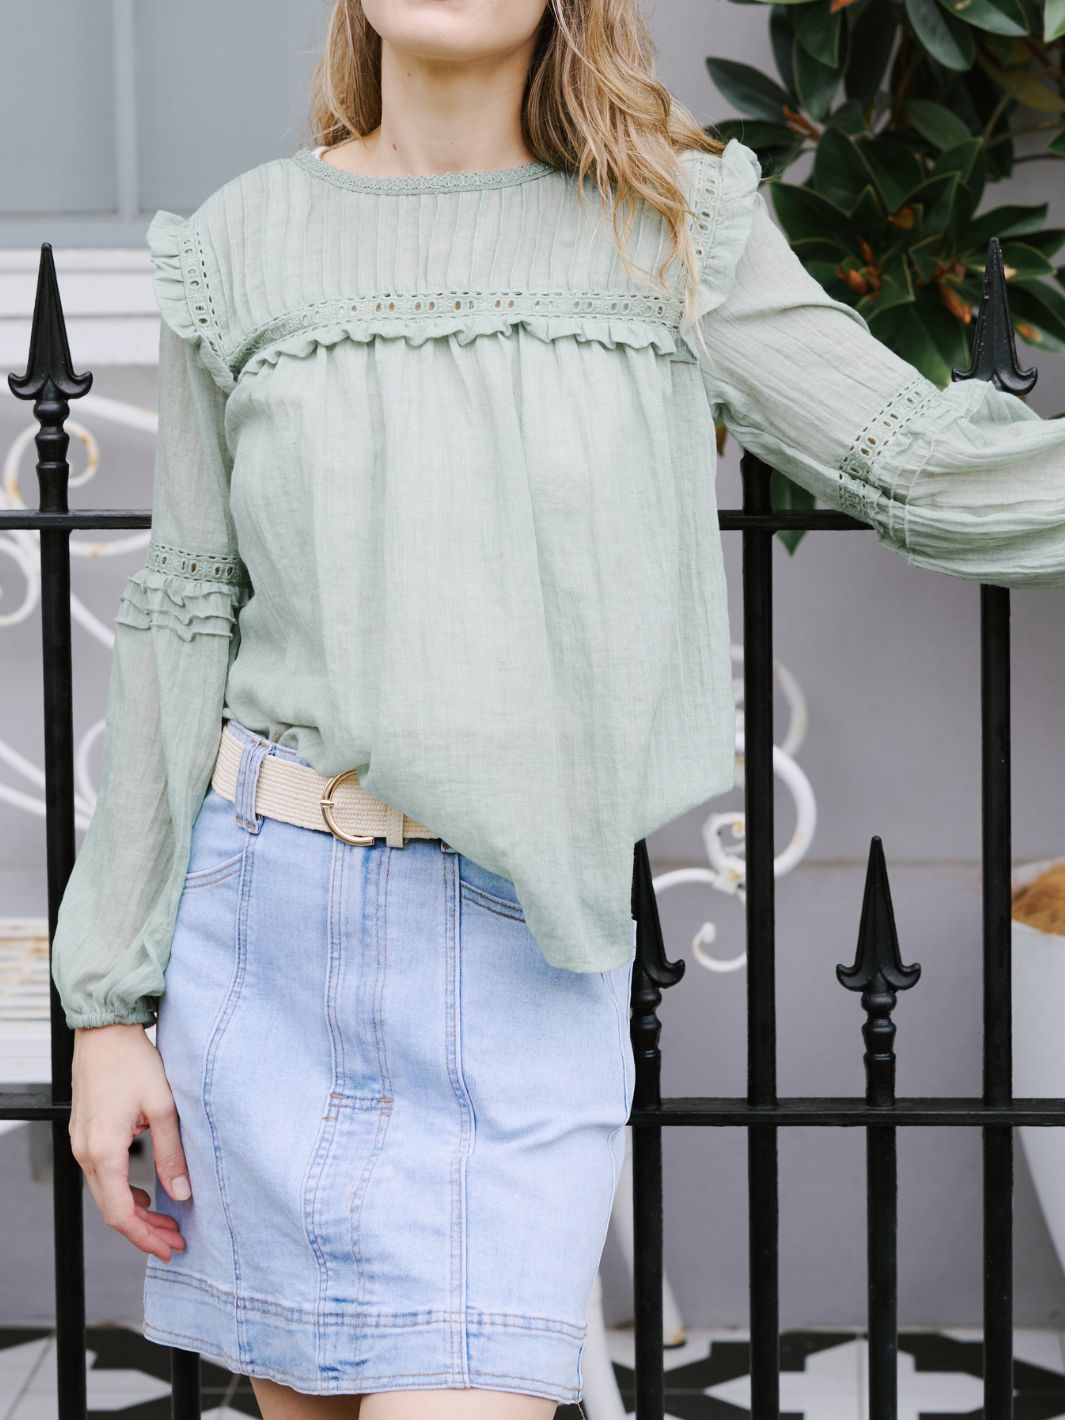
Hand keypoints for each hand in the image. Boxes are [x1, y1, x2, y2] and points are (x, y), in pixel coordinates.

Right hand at [69, 1022, 188, 1261]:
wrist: (105, 1031)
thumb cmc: (134, 1062)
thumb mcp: (164, 1107)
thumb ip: (172, 1154)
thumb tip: (182, 1194)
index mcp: (104, 1151)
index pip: (121, 1213)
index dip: (146, 1236)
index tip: (172, 1247)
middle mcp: (85, 1152)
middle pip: (111, 1209)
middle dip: (144, 1230)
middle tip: (175, 1240)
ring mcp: (81, 1144)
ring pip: (105, 1194)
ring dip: (135, 1211)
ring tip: (166, 1220)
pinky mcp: (85, 1134)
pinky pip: (101, 1175)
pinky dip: (123, 1191)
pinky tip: (146, 1192)